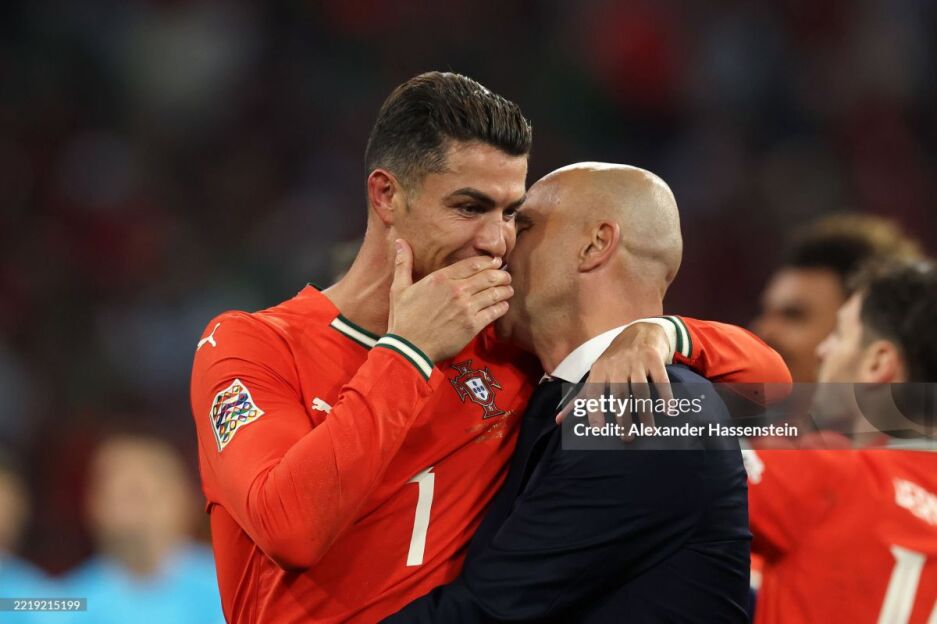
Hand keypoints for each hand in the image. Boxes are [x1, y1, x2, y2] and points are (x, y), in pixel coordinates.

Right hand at [388, 240, 512, 362]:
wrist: (410, 348)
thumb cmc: (403, 319)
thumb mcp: (399, 288)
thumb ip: (403, 263)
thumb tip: (400, 242)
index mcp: (441, 278)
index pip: (474, 264)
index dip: (489, 261)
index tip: (496, 262)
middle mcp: (457, 290)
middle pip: (489, 276)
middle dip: (501, 274)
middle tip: (506, 275)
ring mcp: (466, 308)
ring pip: (494, 293)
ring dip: (505, 289)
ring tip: (508, 289)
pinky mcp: (473, 325)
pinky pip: (494, 312)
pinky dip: (502, 306)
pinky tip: (504, 305)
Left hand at [556, 322, 674, 440]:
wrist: (640, 331)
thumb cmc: (615, 360)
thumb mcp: (596, 374)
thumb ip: (581, 398)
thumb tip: (559, 420)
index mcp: (599, 370)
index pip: (594, 392)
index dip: (594, 409)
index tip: (597, 428)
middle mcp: (616, 365)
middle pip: (619, 395)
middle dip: (623, 418)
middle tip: (627, 438)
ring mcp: (635, 361)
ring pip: (640, 391)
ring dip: (645, 412)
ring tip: (649, 431)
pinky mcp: (653, 358)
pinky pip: (660, 380)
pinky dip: (665, 396)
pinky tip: (669, 410)